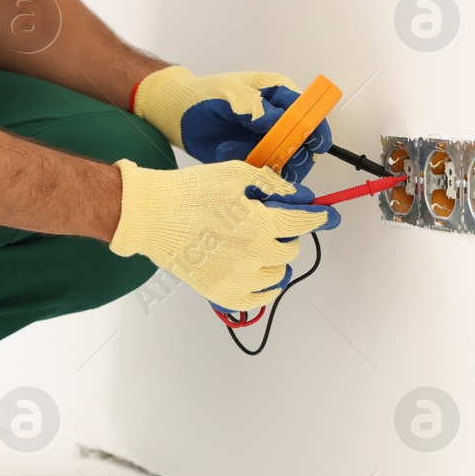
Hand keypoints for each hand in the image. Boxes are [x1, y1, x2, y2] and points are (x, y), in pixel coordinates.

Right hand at [108, 159, 340, 311]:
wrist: (150, 216)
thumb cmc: (188, 193)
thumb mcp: (235, 175)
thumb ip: (271, 185)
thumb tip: (297, 196)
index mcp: (260, 224)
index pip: (302, 223)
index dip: (317, 217)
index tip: (324, 216)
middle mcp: (253, 255)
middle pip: (291, 250)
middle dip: (287, 235)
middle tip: (273, 226)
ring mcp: (237, 279)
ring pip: (278, 275)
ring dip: (276, 260)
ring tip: (261, 248)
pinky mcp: (220, 293)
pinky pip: (258, 300)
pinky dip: (265, 288)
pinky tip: (261, 276)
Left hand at [132, 66, 330, 182]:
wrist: (179, 113)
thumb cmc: (205, 95)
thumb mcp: (230, 93)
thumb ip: (254, 106)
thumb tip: (277, 121)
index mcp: (280, 95)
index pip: (310, 113)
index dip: (316, 128)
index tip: (314, 143)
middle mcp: (279, 120)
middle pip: (304, 143)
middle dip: (294, 153)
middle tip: (274, 155)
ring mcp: (267, 142)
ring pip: (286, 161)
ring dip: (269, 163)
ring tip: (240, 151)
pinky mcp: (254, 159)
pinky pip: (263, 171)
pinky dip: (248, 167)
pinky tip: (226, 151)